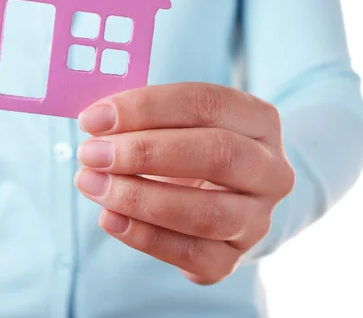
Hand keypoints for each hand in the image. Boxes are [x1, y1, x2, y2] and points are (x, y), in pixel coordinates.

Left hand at [74, 83, 294, 284]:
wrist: (227, 198)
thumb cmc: (193, 149)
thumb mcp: (180, 123)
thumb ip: (144, 117)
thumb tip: (96, 122)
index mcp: (260, 121)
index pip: (206, 104)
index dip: (146, 108)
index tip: (94, 118)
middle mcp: (271, 170)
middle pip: (217, 154)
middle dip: (144, 152)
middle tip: (91, 153)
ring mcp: (258, 219)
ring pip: (206, 212)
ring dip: (138, 198)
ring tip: (91, 183)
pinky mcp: (233, 258)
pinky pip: (191, 255)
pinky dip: (143, 237)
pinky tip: (108, 217)